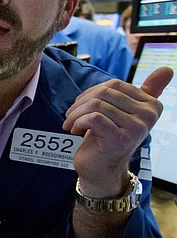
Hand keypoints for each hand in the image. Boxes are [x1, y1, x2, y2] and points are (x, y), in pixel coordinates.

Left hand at [63, 66, 172, 195]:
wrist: (101, 168)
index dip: (92, 92)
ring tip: (70, 122)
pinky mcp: (121, 139)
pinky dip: (77, 121)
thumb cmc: (108, 136)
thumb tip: (168, 69)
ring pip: (96, 105)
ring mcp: (136, 128)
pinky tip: (74, 130)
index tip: (83, 106)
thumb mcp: (125, 111)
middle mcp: (148, 116)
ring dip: (76, 113)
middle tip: (71, 115)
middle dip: (81, 102)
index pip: (115, 85)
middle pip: (104, 93)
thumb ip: (147, 91)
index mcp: (152, 105)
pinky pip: (93, 117)